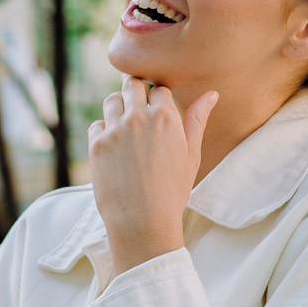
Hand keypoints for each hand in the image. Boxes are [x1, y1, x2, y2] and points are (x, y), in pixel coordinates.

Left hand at [88, 78, 218, 273]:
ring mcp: (115, 130)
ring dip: (118, 107)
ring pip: (111, 100)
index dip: (158, 98)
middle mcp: (138, 117)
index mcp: (165, 117)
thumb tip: (211, 94)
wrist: (143, 222)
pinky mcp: (97, 144)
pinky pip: (97, 125)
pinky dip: (104, 131)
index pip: (159, 89)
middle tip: (138, 109)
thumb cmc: (173, 191)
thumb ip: (197, 120)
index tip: (157, 110)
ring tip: (126, 128)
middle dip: (135, 92)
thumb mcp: (191, 155)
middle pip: (131, 84)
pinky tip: (115, 149)